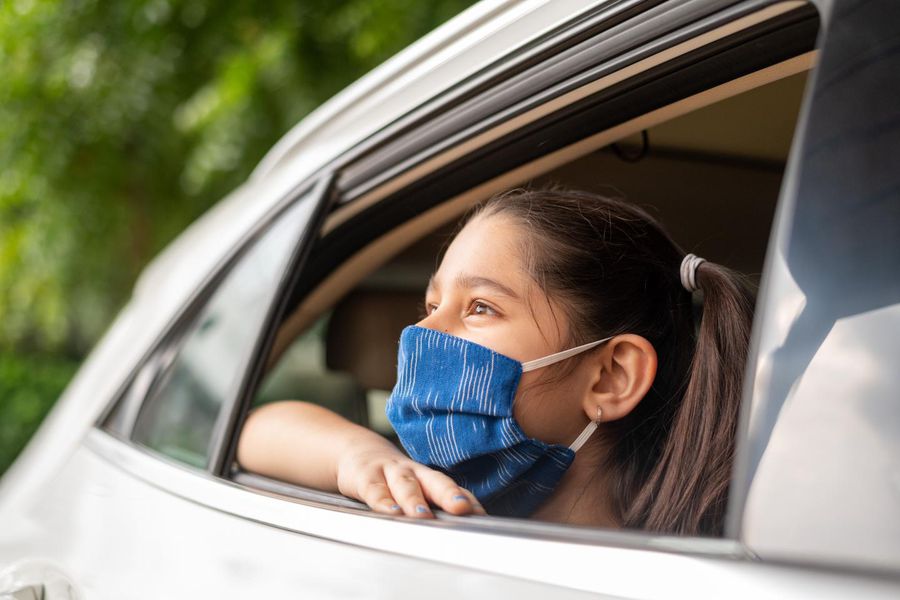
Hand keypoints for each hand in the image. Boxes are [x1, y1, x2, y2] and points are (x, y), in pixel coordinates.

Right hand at [336, 446, 485, 518]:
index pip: (452, 488)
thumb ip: (432, 505)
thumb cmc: (390, 478)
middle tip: (462, 509)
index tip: (481, 515)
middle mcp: (412, 472)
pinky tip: (390, 512)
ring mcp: (389, 472)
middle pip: (434, 481)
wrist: (355, 452)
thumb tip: (460, 528)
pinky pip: (374, 489)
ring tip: (423, 515)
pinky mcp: (365, 476)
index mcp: (427, 478)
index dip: (467, 500)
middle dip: (449, 494)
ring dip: (414, 499)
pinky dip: (382, 501)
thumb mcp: (411, 488)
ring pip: (404, 484)